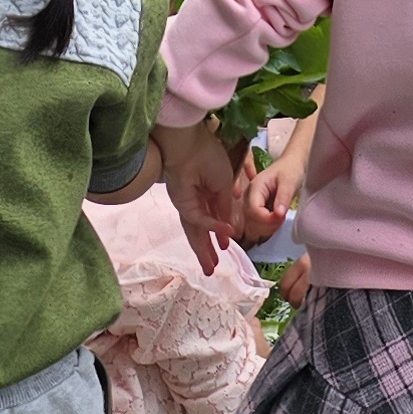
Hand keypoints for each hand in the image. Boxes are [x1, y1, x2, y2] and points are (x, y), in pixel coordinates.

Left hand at [153, 119, 240, 272]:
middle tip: (212, 268)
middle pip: (201, 231)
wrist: (190, 145)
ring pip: (195, 232)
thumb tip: (229, 226)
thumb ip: (226, 207)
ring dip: (203, 250)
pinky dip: (213, 226)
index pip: (212, 217)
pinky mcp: (183, 204)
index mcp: (206, 193)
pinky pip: (199, 219)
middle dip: (207, 249)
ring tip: (210, 268)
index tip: (227, 246)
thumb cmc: (209, 157)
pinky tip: (226, 235)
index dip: (220, 232)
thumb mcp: (225, 185)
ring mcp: (188, 204)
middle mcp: (195, 202)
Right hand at [232, 147, 296, 247]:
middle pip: (251, 220)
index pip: (254, 211)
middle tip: (283, 218)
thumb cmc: (290, 169)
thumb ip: (283, 197)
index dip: (267, 219)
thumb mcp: (289, 182)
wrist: (291, 164)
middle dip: (268, 224)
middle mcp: (248, 196)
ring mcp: (251, 203)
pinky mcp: (256, 208)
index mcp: (255, 188)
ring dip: (268, 227)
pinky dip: (268, 226)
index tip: (282, 217)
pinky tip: (277, 220)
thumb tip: (278, 214)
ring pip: (252, 224)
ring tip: (281, 218)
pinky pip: (257, 223)